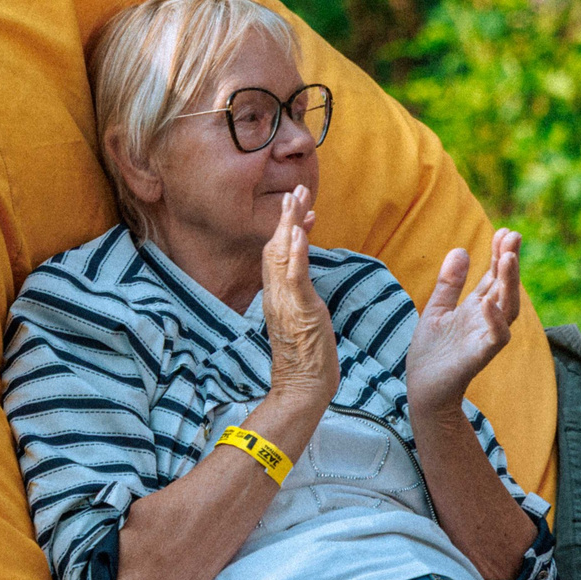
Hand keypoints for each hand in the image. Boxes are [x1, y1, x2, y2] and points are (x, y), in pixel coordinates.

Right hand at [259, 186, 338, 410]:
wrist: (301, 388)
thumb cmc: (305, 361)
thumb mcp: (302, 322)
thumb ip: (300, 299)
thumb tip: (304, 284)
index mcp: (275, 298)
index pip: (277, 256)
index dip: (287, 231)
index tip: (300, 211)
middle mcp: (275, 296)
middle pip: (275, 247)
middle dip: (286, 218)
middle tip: (297, 190)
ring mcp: (284, 302)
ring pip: (282, 254)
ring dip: (290, 224)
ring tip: (297, 198)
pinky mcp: (298, 310)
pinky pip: (295, 276)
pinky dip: (297, 252)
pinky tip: (300, 232)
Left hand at [406, 230, 521, 411]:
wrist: (422, 388)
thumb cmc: (431, 352)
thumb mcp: (436, 309)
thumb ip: (450, 283)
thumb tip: (461, 249)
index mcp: (477, 308)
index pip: (494, 276)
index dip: (499, 254)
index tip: (505, 231)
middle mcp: (486, 320)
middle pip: (505, 287)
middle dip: (509, 262)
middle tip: (513, 236)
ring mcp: (485, 337)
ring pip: (507, 308)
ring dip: (509, 283)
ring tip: (507, 258)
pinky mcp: (479, 356)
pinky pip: (496, 338)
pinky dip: (494, 320)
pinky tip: (487, 301)